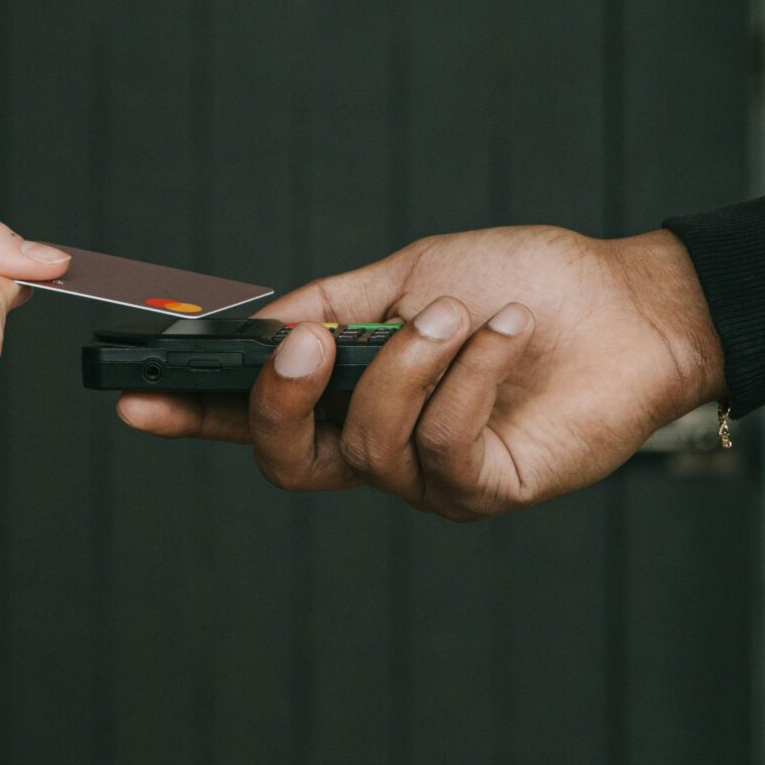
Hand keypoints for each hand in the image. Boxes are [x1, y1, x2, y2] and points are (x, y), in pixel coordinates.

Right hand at [117, 226, 723, 519]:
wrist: (631, 301)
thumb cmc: (526, 282)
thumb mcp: (409, 276)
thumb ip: (328, 306)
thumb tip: (253, 331)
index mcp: (351, 394)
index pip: (254, 417)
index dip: (192, 416)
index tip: (133, 398)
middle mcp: (382, 445)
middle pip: (287, 458)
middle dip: (278, 402)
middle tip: (305, 347)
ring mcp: (431, 476)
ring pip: (367, 443)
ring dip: (410, 365)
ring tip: (463, 312)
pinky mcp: (487, 488)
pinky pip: (442, 446)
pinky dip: (469, 377)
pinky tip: (504, 333)